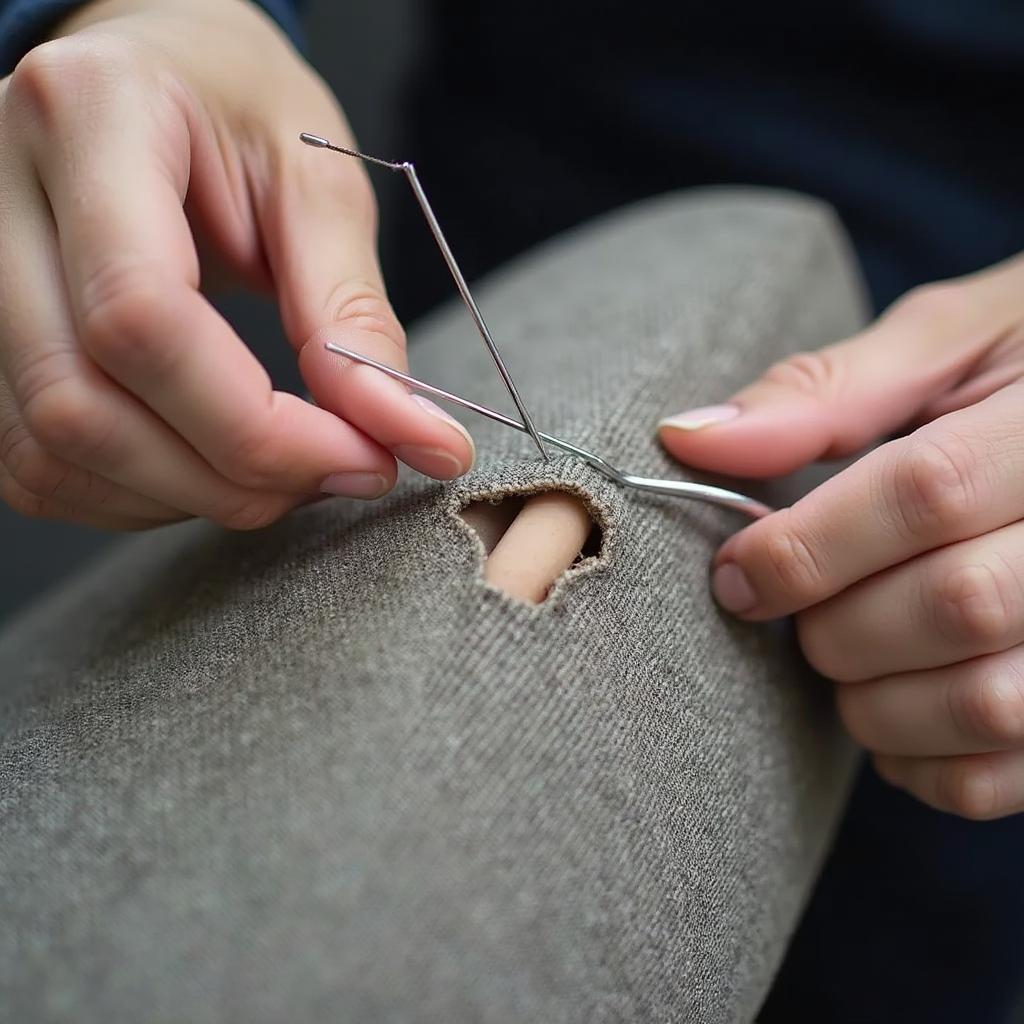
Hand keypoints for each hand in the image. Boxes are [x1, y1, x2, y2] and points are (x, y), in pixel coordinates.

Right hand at [0, 0, 473, 530]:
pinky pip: (36, 466)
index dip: (260, 426)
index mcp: (90, 116)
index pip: (143, 316)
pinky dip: (138, 496)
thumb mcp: (319, 183)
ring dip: (187, 497)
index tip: (363, 456)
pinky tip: (210, 467)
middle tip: (340, 470)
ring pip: (52, 452)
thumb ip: (354, 316)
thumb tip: (413, 436)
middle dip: (233, 477)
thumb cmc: (238, 106)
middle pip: (85, 403)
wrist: (160, 75)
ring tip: (284, 469)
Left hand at [658, 256, 1023, 818]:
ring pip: (986, 704)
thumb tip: (690, 438)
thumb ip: (827, 392)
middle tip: (796, 610)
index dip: (808, 545)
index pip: (927, 494)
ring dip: (873, 703)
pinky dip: (923, 766)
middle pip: (954, 606)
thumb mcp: (948, 344)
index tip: (737, 572)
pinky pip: (1003, 775)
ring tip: (845, 655)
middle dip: (834, 625)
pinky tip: (895, 712)